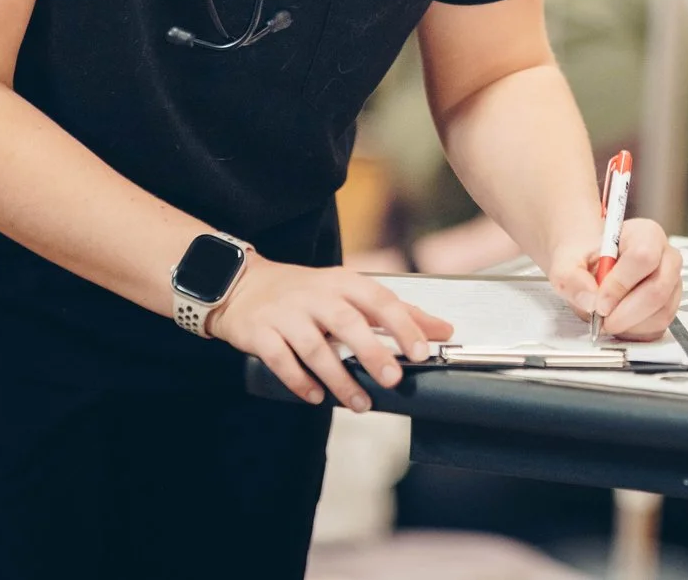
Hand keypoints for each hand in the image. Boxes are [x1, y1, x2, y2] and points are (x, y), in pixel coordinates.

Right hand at [208, 259, 452, 412]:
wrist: (243, 286)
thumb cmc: (307, 293)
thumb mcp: (350, 293)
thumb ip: (396, 312)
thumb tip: (443, 330)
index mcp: (343, 282)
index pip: (379, 300)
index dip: (402, 325)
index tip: (421, 352)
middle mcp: (315, 295)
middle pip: (347, 323)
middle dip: (372, 352)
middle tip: (393, 380)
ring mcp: (286, 314)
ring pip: (315, 348)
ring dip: (339, 379)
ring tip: (361, 404)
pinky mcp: (260, 333)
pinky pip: (280, 360)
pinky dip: (299, 381)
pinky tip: (316, 397)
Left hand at [549, 217, 681, 341]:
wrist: (593, 266)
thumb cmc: (587, 259)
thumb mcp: (567, 261)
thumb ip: (571, 278)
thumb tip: (590, 301)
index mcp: (646, 234)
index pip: (643, 257)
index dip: (620, 284)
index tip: (599, 302)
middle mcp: (667, 257)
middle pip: (657, 290)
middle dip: (625, 313)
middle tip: (602, 320)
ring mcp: (673, 283)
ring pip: (660, 313)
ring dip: (630, 325)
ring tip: (607, 319)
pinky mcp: (670, 306)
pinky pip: (659, 327)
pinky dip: (636, 333)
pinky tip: (619, 323)